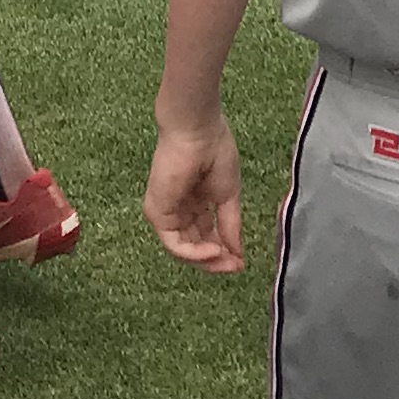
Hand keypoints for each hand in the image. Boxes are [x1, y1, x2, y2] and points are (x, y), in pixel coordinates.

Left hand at [142, 114, 244, 272]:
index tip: (241, 263)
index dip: (224, 253)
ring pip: (183, 250)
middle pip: (194, 247)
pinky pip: (174, 244)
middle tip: (235, 267)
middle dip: (216, 261)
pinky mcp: (157, 212)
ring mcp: (166, 212)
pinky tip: (213, 250)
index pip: (206, 238)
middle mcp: (178, 210)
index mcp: (195, 204)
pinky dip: (194, 253)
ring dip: (207, 259)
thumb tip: (238, 254)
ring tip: (226, 259)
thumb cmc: (214, 151)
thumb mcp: (228, 196)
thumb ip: (230, 226)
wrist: (198, 131)